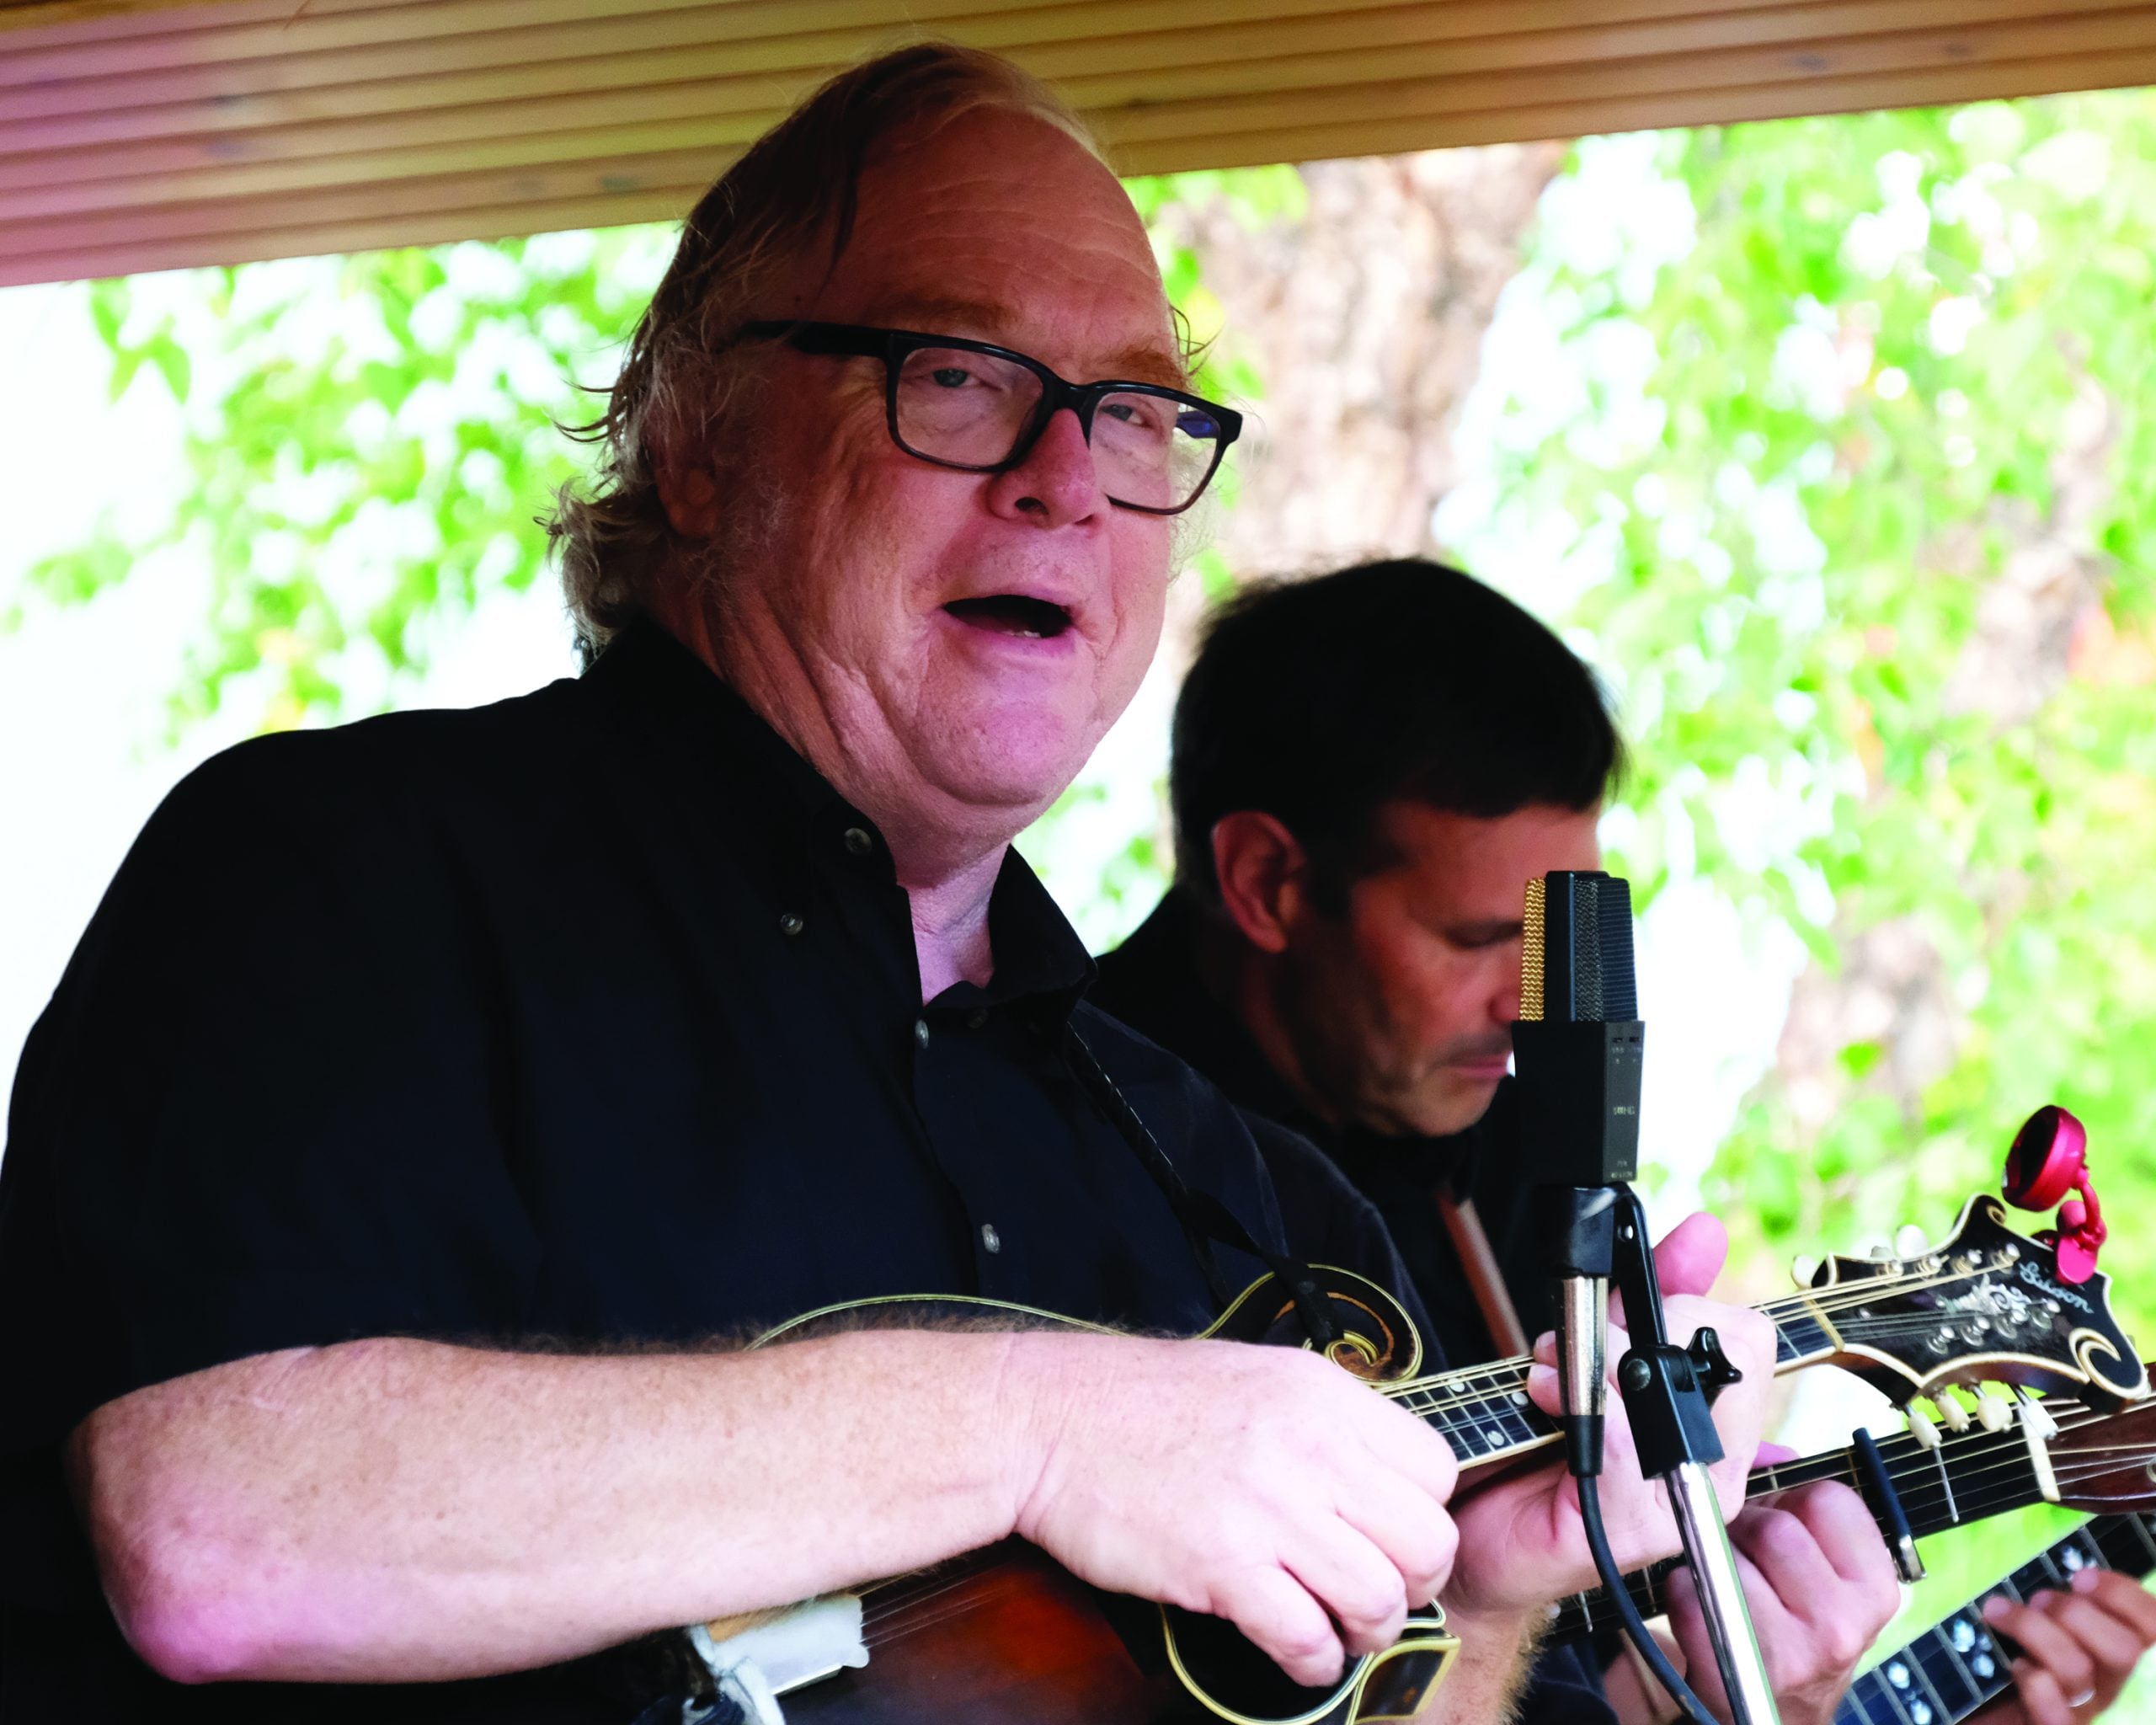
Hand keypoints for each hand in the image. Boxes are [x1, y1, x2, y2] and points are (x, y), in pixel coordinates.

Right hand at [1009, 1330, 1459, 1689]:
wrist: (1052, 1418)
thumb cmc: (1143, 1403)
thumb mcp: (1258, 1378)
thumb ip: (1325, 1421)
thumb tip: (1378, 1475)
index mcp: (1323, 1395)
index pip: (1436, 1467)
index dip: (1424, 1514)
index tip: (1393, 1536)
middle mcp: (1309, 1447)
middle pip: (1427, 1540)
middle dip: (1413, 1584)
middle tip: (1378, 1592)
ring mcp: (1266, 1507)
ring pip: (1379, 1596)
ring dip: (1367, 1628)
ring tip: (1337, 1626)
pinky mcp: (1221, 1564)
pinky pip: (1306, 1636)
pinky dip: (1312, 1661)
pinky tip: (1294, 1650)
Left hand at [1446, 1213, 1778, 1614]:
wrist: (1472, 1534)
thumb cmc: (1529, 1451)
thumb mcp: (1591, 1353)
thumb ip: (1649, 1295)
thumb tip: (1705, 1232)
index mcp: (1712, 1422)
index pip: (1746, 1336)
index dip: (1682, 1304)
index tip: (1621, 1313)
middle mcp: (1714, 1467)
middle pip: (1726, 1350)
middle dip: (1637, 1326)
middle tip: (1581, 1344)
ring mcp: (1682, 1501)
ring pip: (1671, 1388)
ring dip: (1595, 1363)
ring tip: (1551, 1374)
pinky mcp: (1638, 1530)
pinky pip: (1625, 1439)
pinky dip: (1580, 1406)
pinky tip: (1545, 1402)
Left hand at [1655, 1479, 1901, 1724]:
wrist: (1784, 1713)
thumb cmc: (1802, 1627)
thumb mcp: (1827, 1572)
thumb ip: (1802, 1504)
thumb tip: (1761, 1447)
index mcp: (1872, 1587)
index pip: (1829, 1498)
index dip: (1794, 1498)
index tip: (1784, 1517)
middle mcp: (1844, 1622)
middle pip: (1774, 1526)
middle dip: (1749, 1526)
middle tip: (1746, 1551)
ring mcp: (1792, 1651)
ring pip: (1729, 1554)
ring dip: (1715, 1556)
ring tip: (1726, 1578)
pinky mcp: (1735, 1667)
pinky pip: (1688, 1593)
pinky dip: (1681, 1590)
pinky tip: (1700, 1605)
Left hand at [1975, 1568, 2155, 1724]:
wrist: (1979, 1705)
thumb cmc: (2015, 1649)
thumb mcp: (2045, 1617)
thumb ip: (2067, 1602)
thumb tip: (2073, 1572)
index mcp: (2116, 1653)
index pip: (2153, 1626)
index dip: (2125, 1597)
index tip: (2081, 1577)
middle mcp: (2110, 1685)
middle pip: (2124, 1651)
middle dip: (2076, 1613)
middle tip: (2039, 1600)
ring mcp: (2084, 1711)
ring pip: (2078, 1670)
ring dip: (2034, 1630)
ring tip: (2002, 1615)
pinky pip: (2056, 1715)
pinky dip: (2034, 1684)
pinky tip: (2016, 1666)